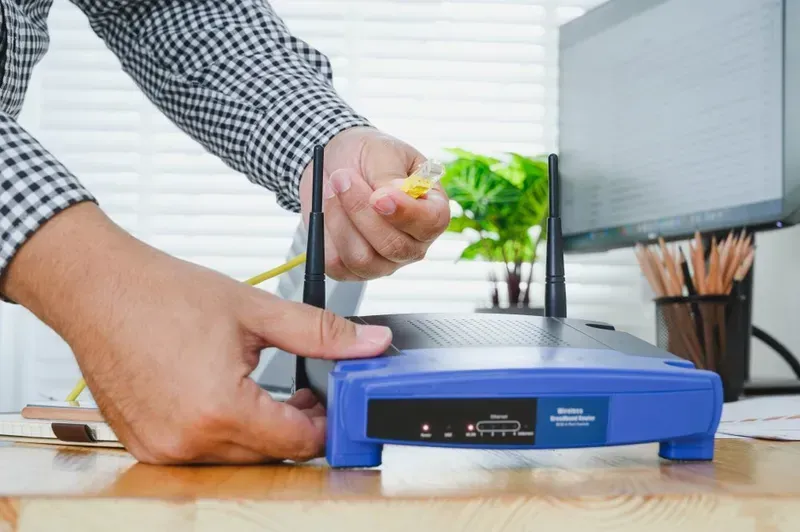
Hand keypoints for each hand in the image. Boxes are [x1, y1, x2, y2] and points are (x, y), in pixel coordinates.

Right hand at [1, 203, 391, 463]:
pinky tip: (226, 396)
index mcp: (220, 409)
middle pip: (269, 455)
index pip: (298, 442)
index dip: (325, 423)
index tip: (330, 401)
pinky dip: (222, 431)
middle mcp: (188, 441)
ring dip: (259, 430)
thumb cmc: (162, 295)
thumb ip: (320, 333)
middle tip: (303, 392)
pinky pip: (201, 453)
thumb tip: (370, 343)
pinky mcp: (145, 446)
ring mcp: (161, 449)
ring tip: (263, 389)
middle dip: (294, 427)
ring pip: (237, 458)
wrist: (96, 289)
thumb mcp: (255, 310)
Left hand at [299, 127, 450, 280]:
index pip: (431, 224)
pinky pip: (336, 265)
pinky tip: (327, 212)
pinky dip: (325, 235)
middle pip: (393, 247)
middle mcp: (412, 242)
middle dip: (360, 211)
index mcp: (431, 210)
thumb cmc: (369, 156)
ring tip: (332, 190)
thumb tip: (388, 198)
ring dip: (339, 221)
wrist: (336, 166)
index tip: (378, 196)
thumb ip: (388, 176)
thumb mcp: (382, 152)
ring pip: (362, 259)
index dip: (406, 213)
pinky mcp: (352, 269)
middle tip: (342, 178)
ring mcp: (384, 261)